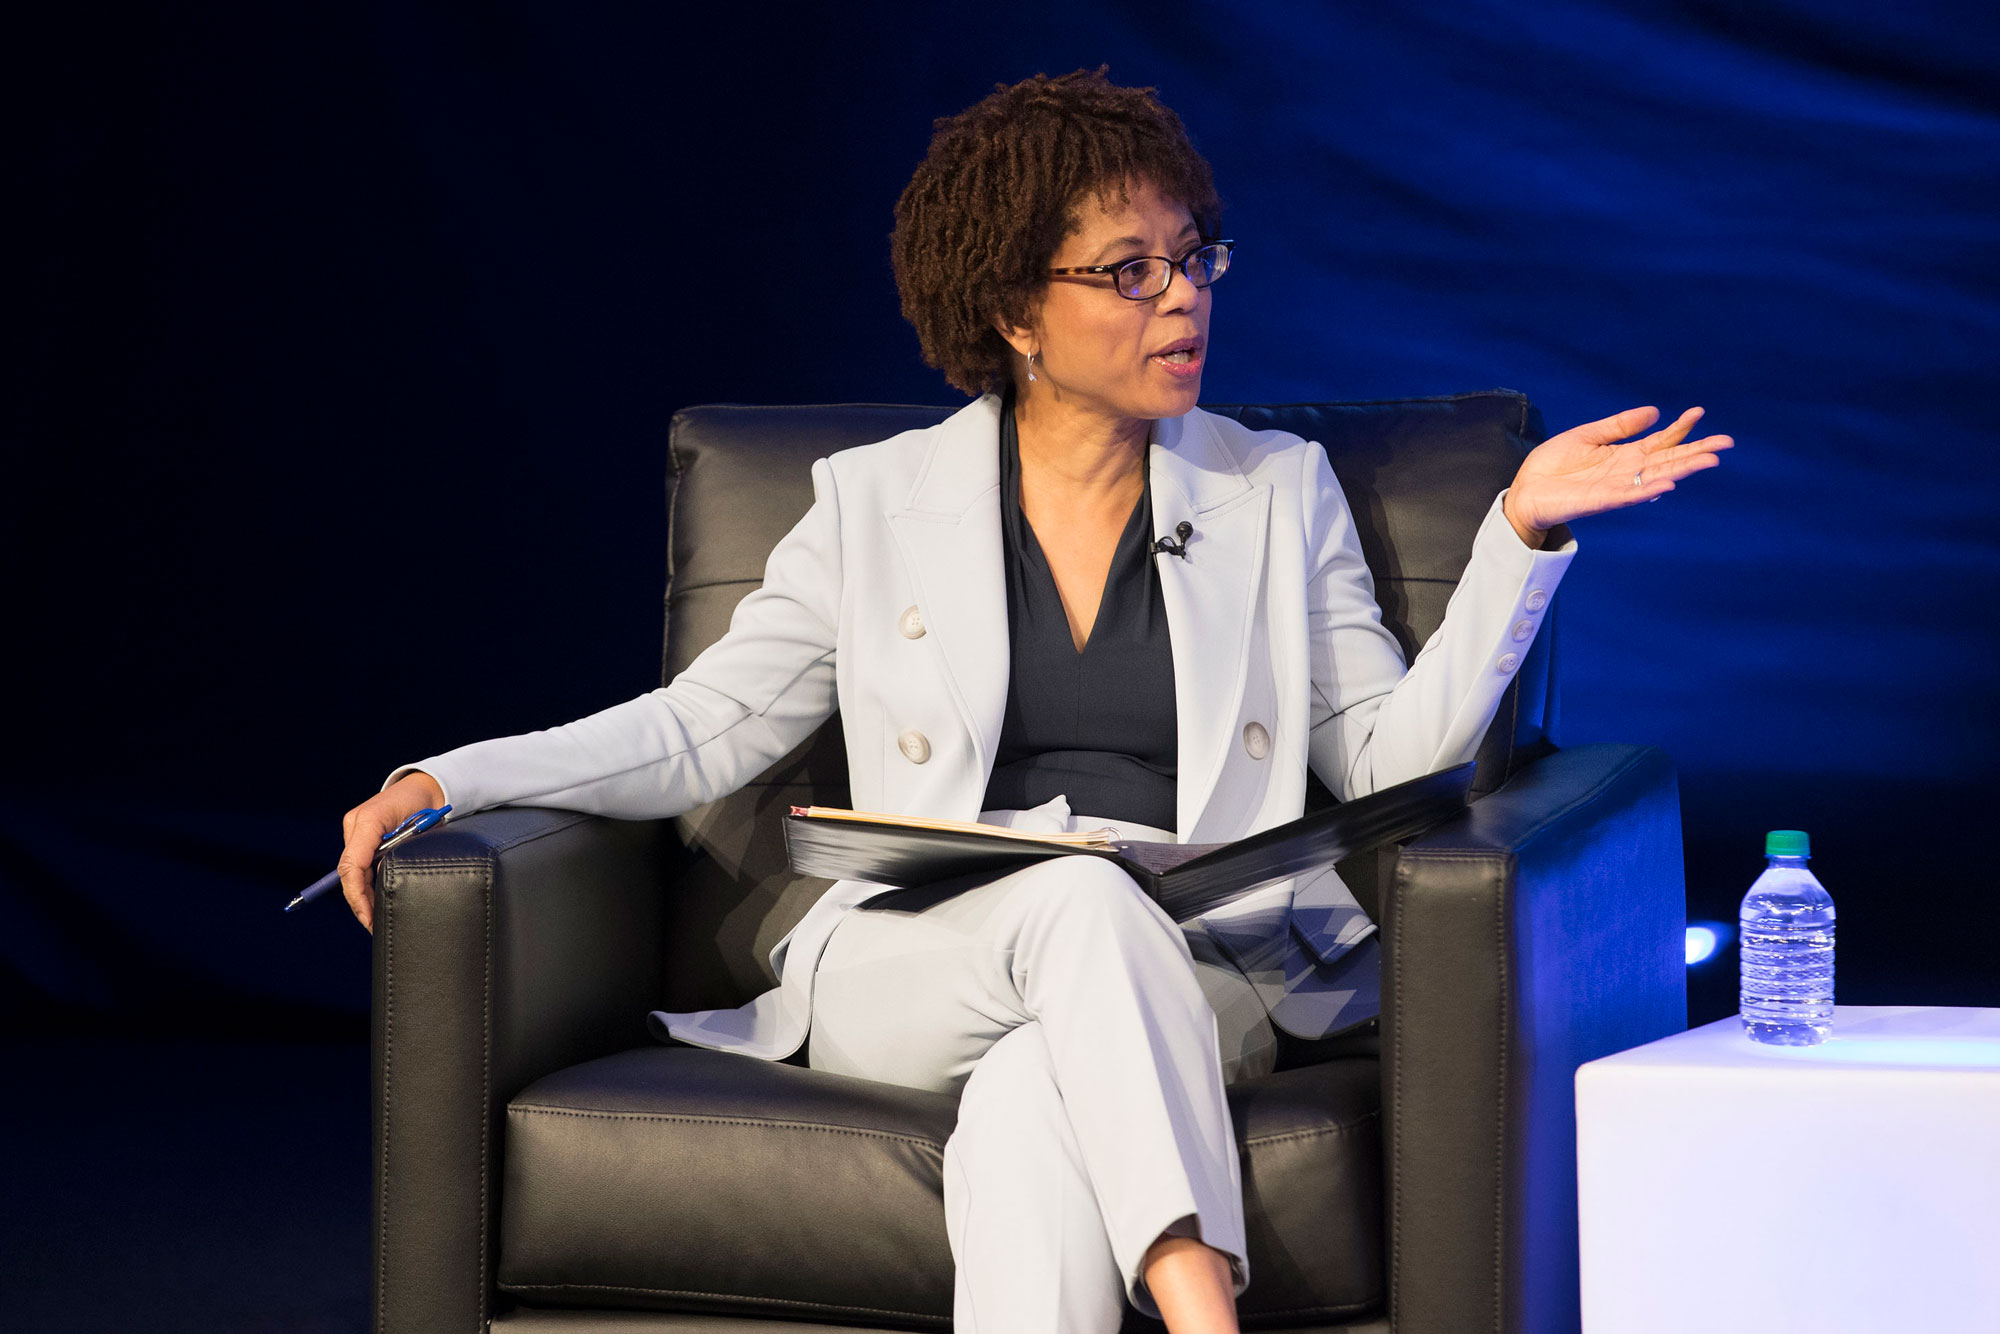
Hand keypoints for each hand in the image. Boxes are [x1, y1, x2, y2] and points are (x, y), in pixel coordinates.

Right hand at [338, 770, 445, 932]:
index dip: (357, 896)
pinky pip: (360, 865)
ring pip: (353, 872)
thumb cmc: (425, 805)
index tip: (367, 917)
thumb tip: (387, 879)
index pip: (352, 866)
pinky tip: (375, 900)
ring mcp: (356, 830)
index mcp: (367, 821)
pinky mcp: (362, 835)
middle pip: (349, 872)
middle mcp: (356, 825)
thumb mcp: (419, 828)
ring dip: (363, 895)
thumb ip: (400, 851)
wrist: (427, 788)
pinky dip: (367, 884)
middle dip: (359, 901)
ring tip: (375, 918)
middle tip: (372, 925)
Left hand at [1503, 405, 1732, 545]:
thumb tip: (1655, 412)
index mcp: (1624, 456)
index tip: (1699, 412)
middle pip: (1668, 461)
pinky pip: (1628, 496)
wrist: (1525, 491)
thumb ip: (1619, 426)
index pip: (1660, 442)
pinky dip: (1647, 491)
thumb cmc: (1553, 466)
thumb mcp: (1587, 436)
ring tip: (1708, 461)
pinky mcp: (1599, 502)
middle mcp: (1626, 473)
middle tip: (1726, 443)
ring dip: (1682, 470)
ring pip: (1656, 478)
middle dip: (1696, 452)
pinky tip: (1667, 484)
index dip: (1680, 428)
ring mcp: (1615, 488)